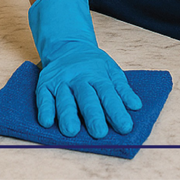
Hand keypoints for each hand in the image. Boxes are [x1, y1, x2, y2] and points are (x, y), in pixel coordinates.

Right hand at [28, 0, 141, 137]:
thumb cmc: (93, 65)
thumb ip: (122, 89)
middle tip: (100, 133)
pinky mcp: (45, 85)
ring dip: (68, 115)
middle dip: (93, 115)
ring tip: (72, 131)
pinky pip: (43, 98)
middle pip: (87, 97)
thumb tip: (136, 106)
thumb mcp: (110, 70)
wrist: (67, 46)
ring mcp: (61, 82)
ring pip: (64, 99)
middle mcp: (79, 78)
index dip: (117, 111)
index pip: (109, 94)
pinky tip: (47, 122)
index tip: (125, 128)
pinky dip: (44, 110)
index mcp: (98, 75)